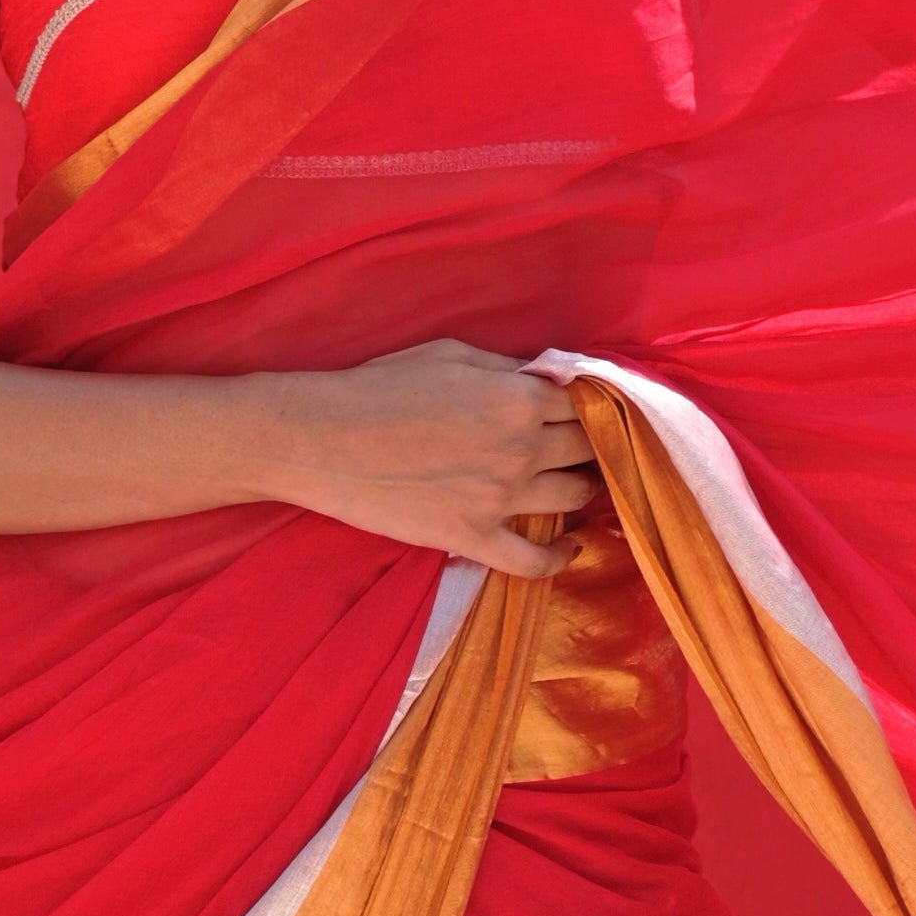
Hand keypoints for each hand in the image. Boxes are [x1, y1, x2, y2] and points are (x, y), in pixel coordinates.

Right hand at [266, 339, 597, 576]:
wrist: (321, 439)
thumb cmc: (379, 386)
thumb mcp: (449, 355)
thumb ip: (505, 369)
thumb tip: (544, 379)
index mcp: (516, 398)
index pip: (583, 401)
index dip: (591, 402)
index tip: (589, 407)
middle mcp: (520, 449)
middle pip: (588, 448)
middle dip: (593, 442)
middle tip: (588, 443)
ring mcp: (500, 499)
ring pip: (574, 497)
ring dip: (586, 489)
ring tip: (581, 483)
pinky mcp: (473, 538)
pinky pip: (534, 561)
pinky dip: (561, 556)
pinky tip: (571, 546)